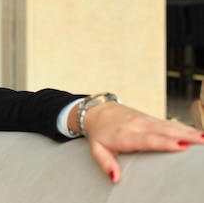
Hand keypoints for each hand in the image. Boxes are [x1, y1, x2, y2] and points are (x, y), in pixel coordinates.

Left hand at [81, 102, 203, 182]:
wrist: (98, 111)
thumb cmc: (99, 133)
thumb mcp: (96, 149)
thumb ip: (105, 163)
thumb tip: (115, 178)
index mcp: (125, 136)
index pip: (147, 140)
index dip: (165, 143)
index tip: (181, 146)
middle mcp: (138, 126)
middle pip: (164, 131)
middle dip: (184, 136)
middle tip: (202, 141)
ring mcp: (146, 121)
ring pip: (170, 125)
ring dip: (189, 131)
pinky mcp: (152, 118)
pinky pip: (171, 123)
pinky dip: (185, 127)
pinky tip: (199, 133)